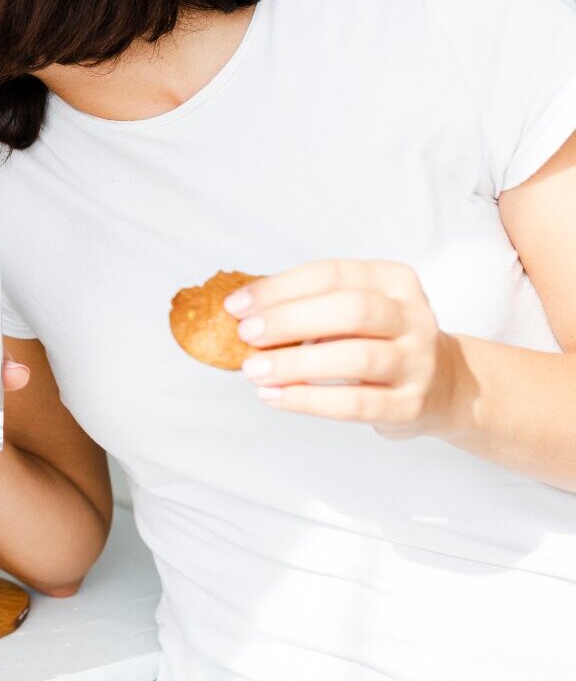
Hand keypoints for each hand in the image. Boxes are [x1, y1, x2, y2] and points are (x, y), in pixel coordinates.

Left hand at [225, 259, 462, 438]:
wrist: (444, 385)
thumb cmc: (380, 339)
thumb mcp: (355, 309)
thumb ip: (308, 305)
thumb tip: (243, 311)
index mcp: (394, 281)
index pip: (331, 274)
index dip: (279, 288)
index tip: (237, 305)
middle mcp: (412, 317)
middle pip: (350, 311)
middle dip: (289, 321)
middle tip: (246, 335)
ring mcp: (417, 362)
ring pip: (356, 357)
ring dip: (295, 364)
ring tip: (254, 370)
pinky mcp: (410, 405)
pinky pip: (355, 403)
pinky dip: (308, 399)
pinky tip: (274, 396)